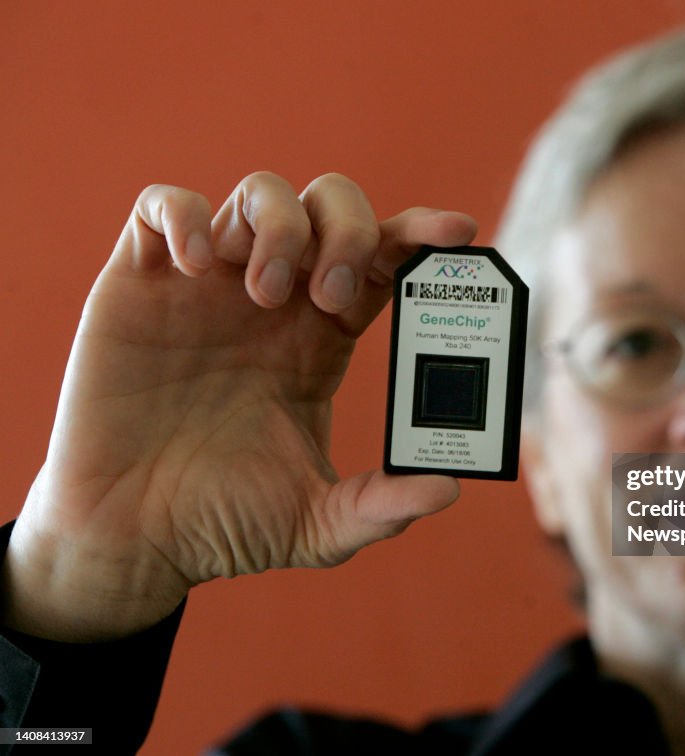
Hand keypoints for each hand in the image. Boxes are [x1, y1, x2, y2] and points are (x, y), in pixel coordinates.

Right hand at [2, 172, 476, 640]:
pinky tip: (195, 265)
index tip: (457, 234)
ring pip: (261, 192)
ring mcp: (208, 283)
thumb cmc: (221, 521)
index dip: (420, 236)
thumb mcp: (315, 524)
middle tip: (333, 294)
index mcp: (323, 336)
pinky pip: (162, 206)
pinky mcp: (141, 282)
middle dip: (350, 231)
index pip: (384, 261)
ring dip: (280, 227)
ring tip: (264, 295)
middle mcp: (275, 297)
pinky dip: (184, 214)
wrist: (130, 536)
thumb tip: (450, 488)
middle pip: (332, 207)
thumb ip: (382, 507)